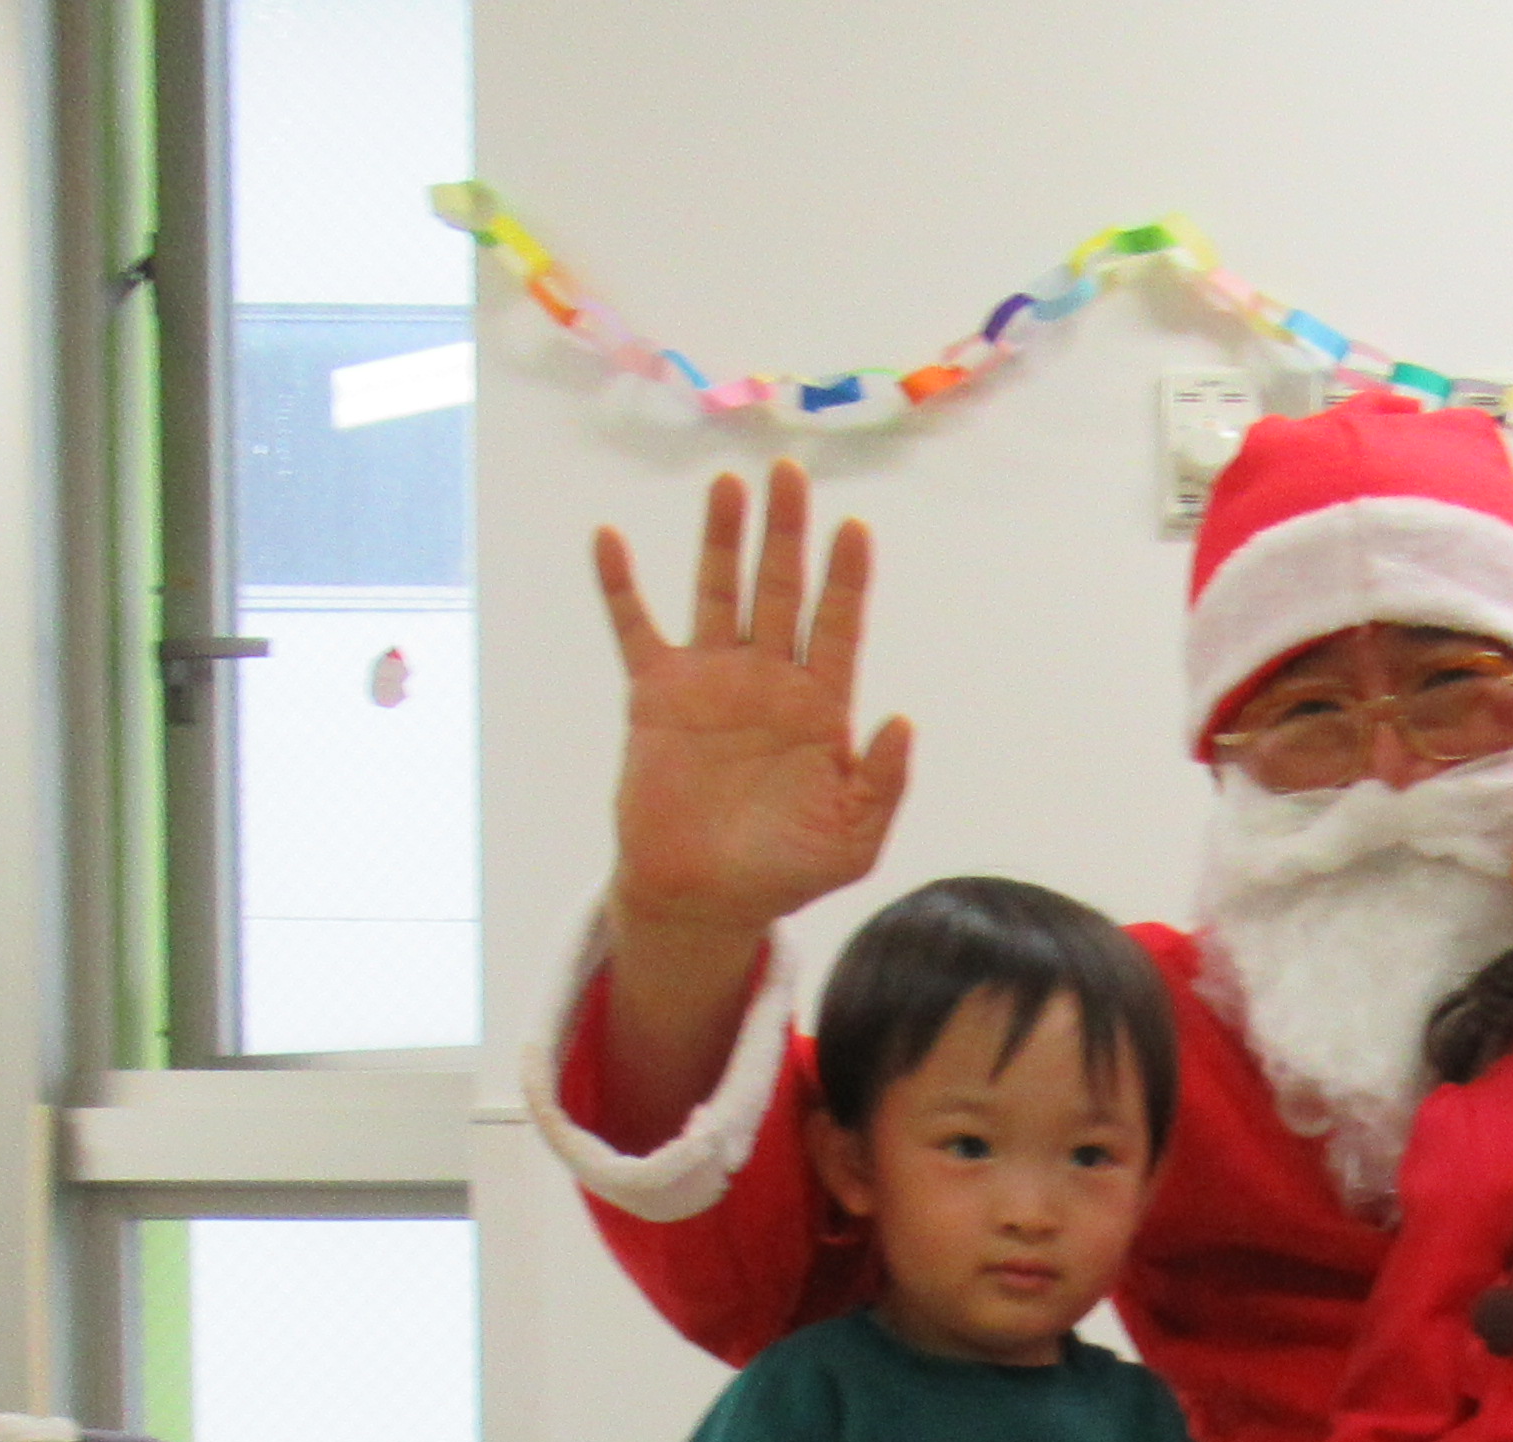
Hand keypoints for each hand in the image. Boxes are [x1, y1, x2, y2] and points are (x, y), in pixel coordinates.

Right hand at [595, 463, 914, 945]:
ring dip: (721, 539)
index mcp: (821, 707)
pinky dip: (620, 586)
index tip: (855, 529)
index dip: (847, 578)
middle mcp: (768, 680)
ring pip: (719, 591)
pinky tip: (610, 539)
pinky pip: (635, 628)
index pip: (839, 626)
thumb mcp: (852, 840)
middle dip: (786, 532)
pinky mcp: (657, 695)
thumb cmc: (784, 872)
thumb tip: (902, 720)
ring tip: (726, 483)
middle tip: (789, 472)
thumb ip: (883, 783)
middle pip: (781, 589)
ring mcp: (712, 681)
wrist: (703, 899)